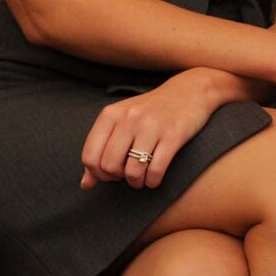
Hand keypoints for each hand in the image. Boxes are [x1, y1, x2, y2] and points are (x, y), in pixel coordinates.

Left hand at [79, 69, 222, 189]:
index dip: (98, 173)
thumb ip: (101, 150)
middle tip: (127, 175)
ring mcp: (152, 126)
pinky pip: (156, 170)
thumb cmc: (152, 111)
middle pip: (109, 166)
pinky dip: (153, 181)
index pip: (90, 157)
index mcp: (111, 114)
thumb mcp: (122, 122)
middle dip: (117, 179)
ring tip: (142, 179)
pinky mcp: (173, 135)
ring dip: (136, 182)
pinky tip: (155, 178)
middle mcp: (129, 119)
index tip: (111, 173)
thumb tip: (86, 184)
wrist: (190, 91)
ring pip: (132, 171)